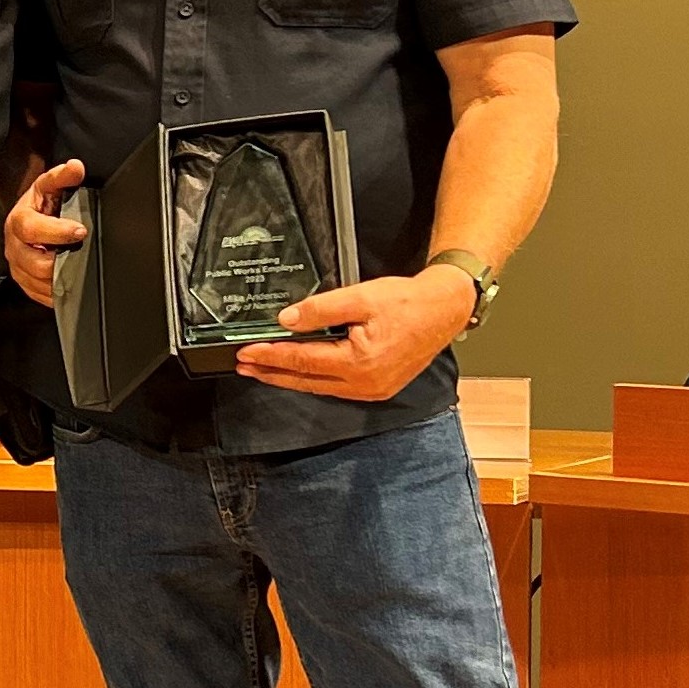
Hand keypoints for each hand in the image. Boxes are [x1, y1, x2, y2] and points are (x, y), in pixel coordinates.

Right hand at [3, 159, 86, 307]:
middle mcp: (15, 247)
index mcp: (18, 222)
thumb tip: (75, 167)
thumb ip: (62, 177)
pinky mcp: (25, 283)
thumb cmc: (40, 207)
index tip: (80, 231)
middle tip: (81, 253)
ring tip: (76, 265)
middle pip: (34, 263)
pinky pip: (40, 294)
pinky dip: (56, 290)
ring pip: (38, 282)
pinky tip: (68, 280)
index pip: (31, 229)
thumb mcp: (49, 187)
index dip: (56, 231)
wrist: (31, 223)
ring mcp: (19, 267)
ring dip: (60, 276)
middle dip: (60, 260)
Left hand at [234, 268, 477, 401]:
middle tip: (243, 366)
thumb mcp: (361, 297)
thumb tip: (286, 321)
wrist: (445, 310)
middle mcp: (364, 383)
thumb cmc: (408, 302)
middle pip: (305, 381)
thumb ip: (320, 309)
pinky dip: (312, 380)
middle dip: (272, 373)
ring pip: (319, 387)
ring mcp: (372, 390)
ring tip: (263, 370)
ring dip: (289, 378)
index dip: (270, 355)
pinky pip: (335, 388)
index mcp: (359, 362)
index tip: (245, 352)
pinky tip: (298, 373)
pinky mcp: (378, 388)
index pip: (302, 360)